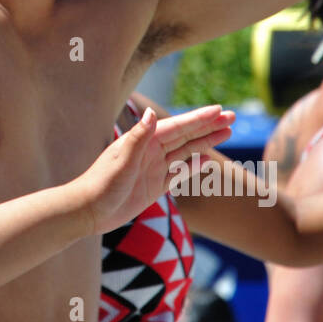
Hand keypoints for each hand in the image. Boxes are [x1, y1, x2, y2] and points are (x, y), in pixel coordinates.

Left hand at [76, 105, 234, 233]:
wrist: (90, 211)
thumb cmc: (102, 183)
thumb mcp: (122, 159)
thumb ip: (138, 137)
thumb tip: (152, 112)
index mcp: (144, 141)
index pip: (177, 126)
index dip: (199, 118)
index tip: (219, 110)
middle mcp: (151, 151)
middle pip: (186, 135)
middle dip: (209, 126)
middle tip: (232, 116)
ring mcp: (154, 168)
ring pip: (186, 151)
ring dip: (206, 142)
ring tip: (227, 132)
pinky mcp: (154, 186)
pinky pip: (178, 173)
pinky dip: (193, 166)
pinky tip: (206, 160)